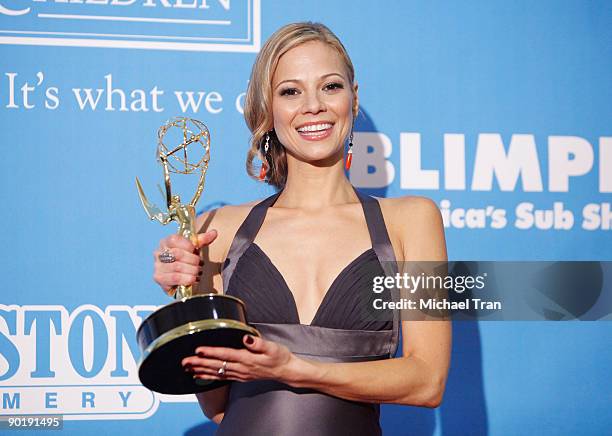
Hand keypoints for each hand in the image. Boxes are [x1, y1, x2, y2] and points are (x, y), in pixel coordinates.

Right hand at [153, 230, 217, 294]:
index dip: (188, 245)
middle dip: (193, 260)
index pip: (175, 239)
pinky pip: (175, 278)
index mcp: (166, 242)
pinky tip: (194, 278)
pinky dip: (188, 278)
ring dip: (192, 270)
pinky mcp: (159, 278)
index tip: (195, 250)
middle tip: (200, 264)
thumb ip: (202, 240)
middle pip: (178, 254)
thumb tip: (214, 232)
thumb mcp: (193, 248)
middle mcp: (158, 253)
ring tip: (198, 271)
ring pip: (178, 267)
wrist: (178, 277)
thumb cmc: (185, 259)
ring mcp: (157, 266)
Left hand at [182, 334, 299, 383]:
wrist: (285, 370)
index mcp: (247, 359)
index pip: (226, 355)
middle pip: (217, 366)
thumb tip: (246, 338)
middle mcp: (241, 368)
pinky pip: (221, 378)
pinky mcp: (240, 377)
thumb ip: (258, 343)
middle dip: (199, 363)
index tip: (198, 350)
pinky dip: (208, 377)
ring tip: (187, 368)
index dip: (211, 352)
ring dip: (201, 370)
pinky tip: (199, 375)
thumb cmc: (279, 356)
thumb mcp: (272, 347)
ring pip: (217, 373)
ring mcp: (239, 374)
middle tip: (185, 361)